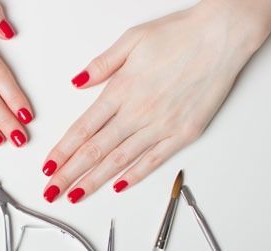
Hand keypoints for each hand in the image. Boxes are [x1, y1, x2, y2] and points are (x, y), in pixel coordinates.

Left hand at [41, 0, 270, 202]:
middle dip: (69, 174)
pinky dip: (135, 175)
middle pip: (95, 150)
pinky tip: (118, 186)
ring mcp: (162, 126)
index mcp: (121, 90)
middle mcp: (138, 112)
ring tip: (75, 196)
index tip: (47, 167)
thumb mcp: (132, 39)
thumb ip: (101, 65)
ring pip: (120, 160)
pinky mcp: (184, 133)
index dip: (62, 151)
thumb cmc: (180, 34)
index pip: (83, 129)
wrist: (224, 35)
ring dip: (95, 181)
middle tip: (51, 192)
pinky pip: (154, 160)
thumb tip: (76, 83)